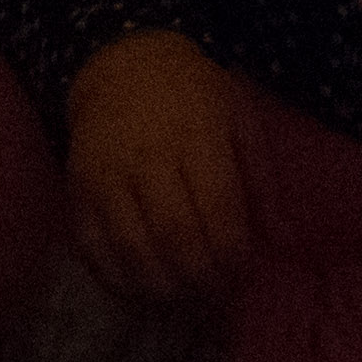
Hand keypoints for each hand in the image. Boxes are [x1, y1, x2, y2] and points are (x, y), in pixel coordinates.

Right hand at [61, 31, 249, 303]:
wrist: (120, 65)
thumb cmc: (191, 94)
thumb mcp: (238, 118)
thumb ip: (262, 181)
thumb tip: (284, 242)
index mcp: (196, 136)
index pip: (217, 210)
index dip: (234, 255)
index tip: (243, 271)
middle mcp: (146, 158)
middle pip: (175, 237)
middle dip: (202, 279)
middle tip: (216, 292)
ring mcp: (105, 177)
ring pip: (132, 251)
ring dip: (163, 288)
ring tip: (185, 296)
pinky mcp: (77, 192)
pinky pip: (92, 250)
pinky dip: (118, 282)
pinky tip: (143, 289)